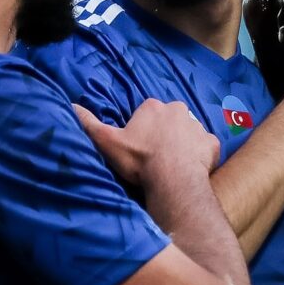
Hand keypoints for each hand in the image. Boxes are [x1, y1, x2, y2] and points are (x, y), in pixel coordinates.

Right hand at [74, 100, 219, 187]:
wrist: (173, 179)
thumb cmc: (139, 159)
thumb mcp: (107, 142)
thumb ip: (89, 124)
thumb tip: (71, 105)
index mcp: (153, 106)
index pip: (146, 112)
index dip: (141, 129)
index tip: (137, 147)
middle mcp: (178, 110)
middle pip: (169, 119)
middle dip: (163, 133)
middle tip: (154, 156)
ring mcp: (198, 126)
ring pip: (188, 132)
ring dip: (182, 144)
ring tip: (171, 165)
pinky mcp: (212, 143)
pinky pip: (205, 147)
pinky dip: (199, 155)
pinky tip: (190, 168)